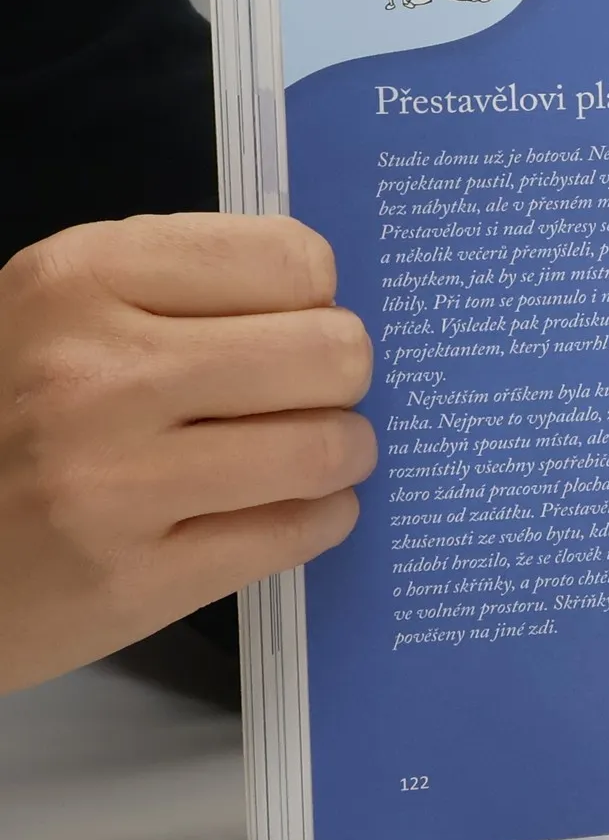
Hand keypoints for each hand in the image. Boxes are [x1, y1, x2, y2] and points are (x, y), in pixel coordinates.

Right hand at [0, 215, 374, 693]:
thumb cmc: (11, 410)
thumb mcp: (65, 312)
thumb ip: (187, 290)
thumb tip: (331, 304)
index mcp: (80, 280)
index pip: (291, 259)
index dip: (315, 296)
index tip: (293, 322)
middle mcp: (96, 375)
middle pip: (330, 353)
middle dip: (342, 376)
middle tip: (316, 394)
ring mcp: (112, 483)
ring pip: (325, 448)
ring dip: (344, 452)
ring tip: (317, 455)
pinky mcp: (134, 580)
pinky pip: (297, 533)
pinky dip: (322, 518)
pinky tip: (292, 508)